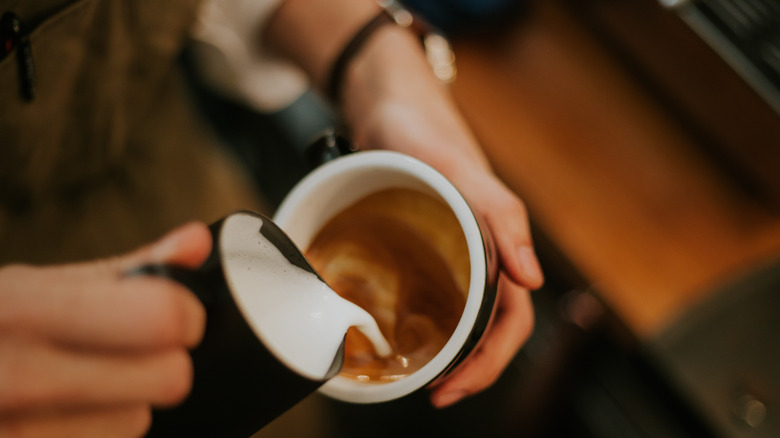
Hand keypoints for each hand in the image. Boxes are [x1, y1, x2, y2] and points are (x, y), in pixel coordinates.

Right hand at [0, 222, 210, 436]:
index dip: (182, 314)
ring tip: (69, 389)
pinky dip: (89, 434)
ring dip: (119, 407)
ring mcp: (12, 431)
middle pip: (166, 379)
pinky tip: (52, 417)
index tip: (170, 314)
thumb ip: (125, 270)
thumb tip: (197, 244)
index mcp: (23, 312)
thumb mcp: (32, 285)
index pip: (164, 318)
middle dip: (156, 363)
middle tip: (120, 352)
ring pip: (135, 424)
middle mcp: (14, 377)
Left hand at [339, 24, 543, 407]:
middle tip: (434, 392)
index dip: (489, 362)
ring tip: (423, 375)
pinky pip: (436, 293)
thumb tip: (532, 281)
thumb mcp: (463, 172)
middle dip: (470, 369)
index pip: (511, 321)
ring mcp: (453, 252)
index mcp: (499, 244)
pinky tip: (404, 334)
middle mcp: (481, 254)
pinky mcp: (427, 246)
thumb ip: (501, 218)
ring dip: (451, 352)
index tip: (453, 387)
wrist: (386, 106)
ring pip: (464, 315)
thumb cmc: (426, 133)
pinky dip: (428, 322)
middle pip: (490, 327)